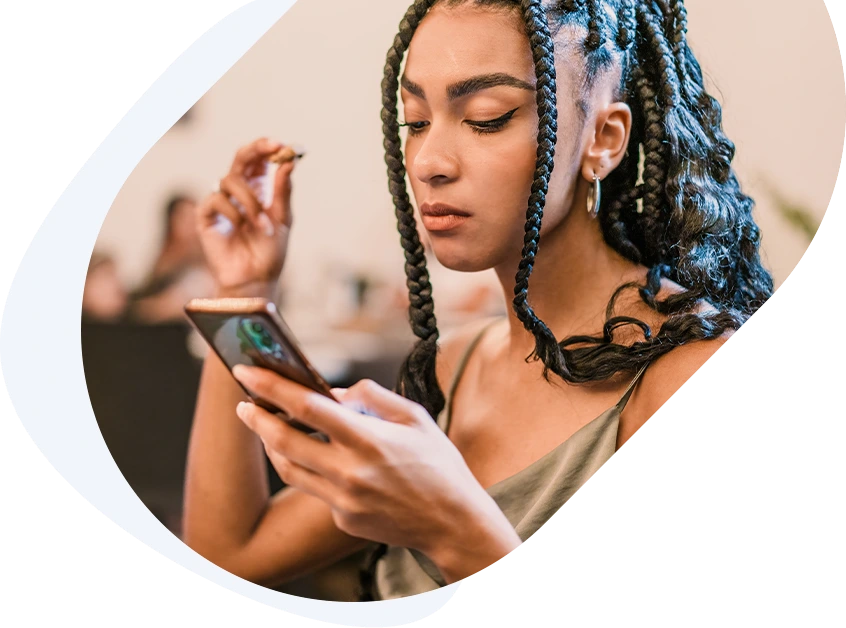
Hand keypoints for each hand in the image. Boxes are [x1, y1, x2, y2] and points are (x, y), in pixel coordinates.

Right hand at [195, 137, 295, 296]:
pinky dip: (234, 212)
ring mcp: (221, 203)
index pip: (258, 161)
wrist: (256, 279)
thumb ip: (283, 191)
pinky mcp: (206, 217)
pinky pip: (216, 200)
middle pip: (240, 159)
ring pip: (230, 180)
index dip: (267, 149)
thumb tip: (290, 162)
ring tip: (262, 226)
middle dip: (255, 150)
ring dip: (251, 201)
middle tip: (272, 148)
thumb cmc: (270, 253)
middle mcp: (238, 193)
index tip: (281, 145)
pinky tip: (242, 228)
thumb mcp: (283, 220)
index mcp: (258, 191)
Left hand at [230, 367, 521, 583]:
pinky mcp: (343, 518)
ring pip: (290, 469)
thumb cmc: (438, 464)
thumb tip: (335, 392)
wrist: (453, 522)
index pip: (308, 407)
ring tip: (265, 426)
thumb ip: (372, 397)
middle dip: (257, 418)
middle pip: (284, 442)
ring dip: (272, 445)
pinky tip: (316, 458)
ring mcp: (344, 500)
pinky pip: (315, 489)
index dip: (272, 387)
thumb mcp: (415, 418)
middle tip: (243, 403)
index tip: (247, 372)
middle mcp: (350, 472)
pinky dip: (311, 469)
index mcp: (369, 440)